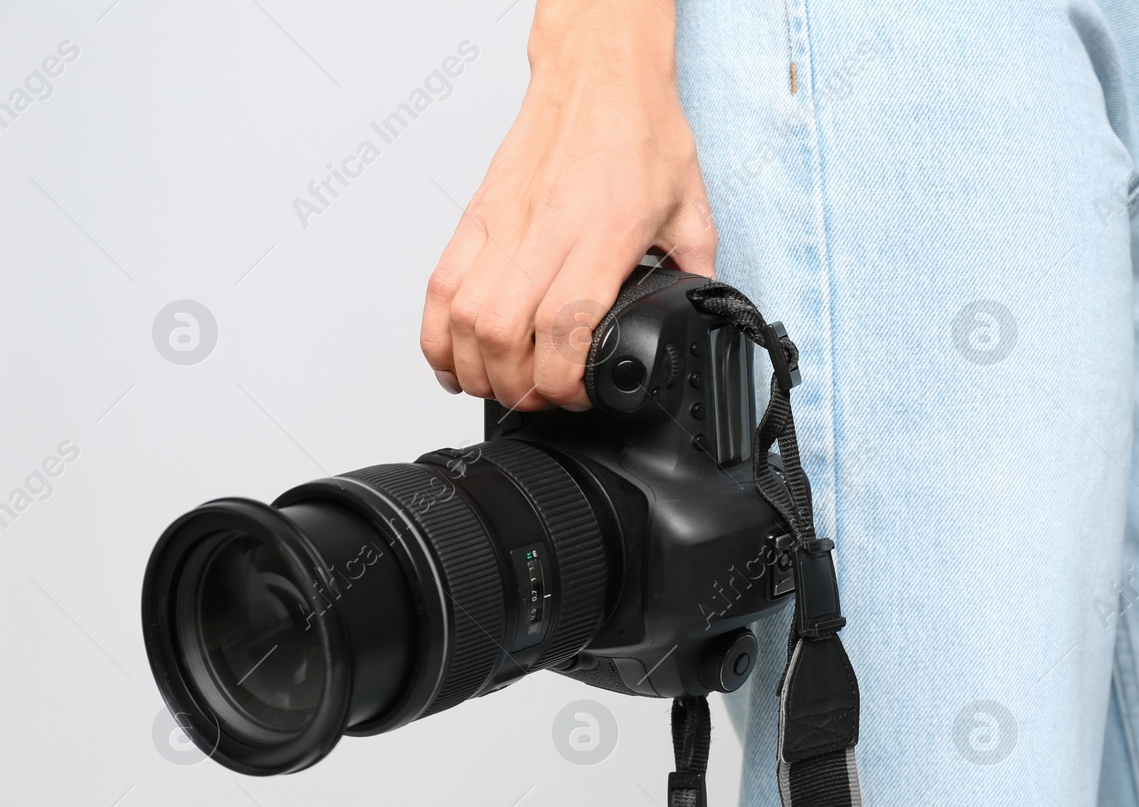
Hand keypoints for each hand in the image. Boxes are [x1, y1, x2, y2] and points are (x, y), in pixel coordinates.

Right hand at [420, 0, 715, 408]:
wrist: (599, 76)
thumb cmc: (639, 133)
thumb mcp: (691, 210)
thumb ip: (695, 270)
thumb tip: (701, 311)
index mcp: (601, 237)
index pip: (563, 326)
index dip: (562, 380)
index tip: (579, 396)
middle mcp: (544, 235)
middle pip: (502, 335)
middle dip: (518, 388)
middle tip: (542, 399)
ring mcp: (502, 228)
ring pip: (462, 319)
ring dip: (475, 370)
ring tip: (502, 388)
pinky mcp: (476, 220)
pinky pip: (439, 290)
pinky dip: (437, 337)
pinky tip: (454, 362)